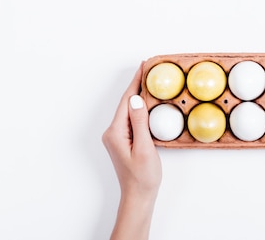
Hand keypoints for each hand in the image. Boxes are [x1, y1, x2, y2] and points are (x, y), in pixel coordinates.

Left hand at [102, 64, 161, 239]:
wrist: (139, 197)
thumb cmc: (143, 177)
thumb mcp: (145, 148)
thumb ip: (140, 122)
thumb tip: (137, 99)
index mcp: (115, 132)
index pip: (127, 101)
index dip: (136, 82)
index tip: (143, 67)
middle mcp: (112, 132)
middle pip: (126, 103)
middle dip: (138, 85)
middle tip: (150, 69)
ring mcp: (117, 137)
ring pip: (129, 110)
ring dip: (139, 96)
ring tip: (151, 82)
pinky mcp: (123, 141)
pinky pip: (132, 119)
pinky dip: (140, 109)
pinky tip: (149, 104)